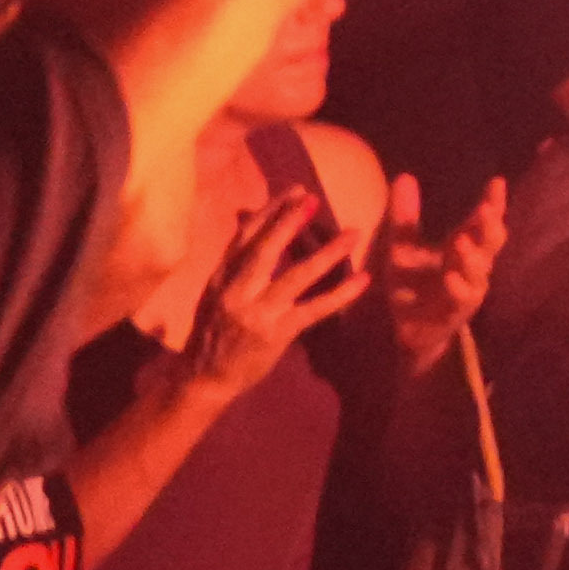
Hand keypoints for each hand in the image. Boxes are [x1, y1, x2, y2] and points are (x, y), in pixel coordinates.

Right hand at [177, 160, 373, 393]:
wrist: (204, 379)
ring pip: (296, 277)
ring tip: (353, 233)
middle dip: (289, 223)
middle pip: (265, 251)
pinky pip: (314, 310)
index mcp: (221, 279)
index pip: (244, 238)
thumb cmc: (214, 333)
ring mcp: (257, 313)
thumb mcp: (216, 294)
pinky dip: (341, 294)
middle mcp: (236, 292)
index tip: (293, 190)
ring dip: (327, 254)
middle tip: (313, 198)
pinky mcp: (277, 333)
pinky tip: (363, 280)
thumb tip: (256, 228)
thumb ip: (236, 265)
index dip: (268, 212)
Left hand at [362, 182, 506, 378]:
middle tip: (486, 207)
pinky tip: (451, 276)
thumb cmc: (411, 284)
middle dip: (491, 225)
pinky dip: (458, 287)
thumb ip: (405, 216)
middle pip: (491, 242)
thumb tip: (405, 176)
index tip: (497, 182)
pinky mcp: (456, 311)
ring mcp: (469, 288)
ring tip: (461, 240)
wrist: (408, 328)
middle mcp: (473, 265)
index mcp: (464, 246)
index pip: (484, 220)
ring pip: (479, 270)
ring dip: (472, 256)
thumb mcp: (402, 247)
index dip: (494, 203)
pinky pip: (462, 298)